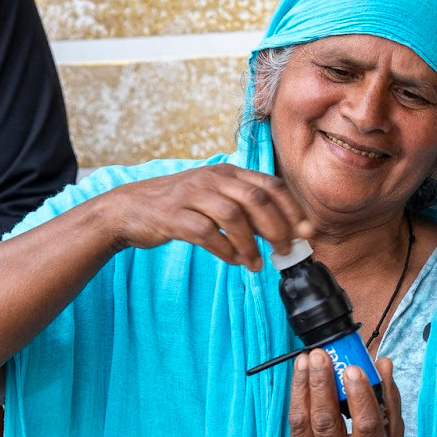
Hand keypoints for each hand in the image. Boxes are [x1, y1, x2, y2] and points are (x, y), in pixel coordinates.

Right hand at [104, 163, 312, 268]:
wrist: (130, 208)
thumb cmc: (180, 206)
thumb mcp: (215, 197)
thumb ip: (246, 209)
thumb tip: (284, 232)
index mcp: (227, 172)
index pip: (270, 184)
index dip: (292, 208)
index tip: (306, 232)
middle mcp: (212, 179)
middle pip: (256, 198)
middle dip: (277, 227)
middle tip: (285, 250)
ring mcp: (191, 195)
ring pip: (233, 215)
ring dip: (250, 243)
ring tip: (256, 263)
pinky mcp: (174, 216)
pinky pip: (207, 233)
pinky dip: (224, 250)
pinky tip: (232, 260)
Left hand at [288, 349, 403, 436]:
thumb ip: (388, 401)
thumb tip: (382, 364)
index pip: (366, 427)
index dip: (360, 396)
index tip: (355, 368)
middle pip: (326, 421)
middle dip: (322, 384)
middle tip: (322, 354)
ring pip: (303, 420)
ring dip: (303, 386)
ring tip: (307, 359)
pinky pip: (295, 423)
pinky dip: (297, 396)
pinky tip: (301, 376)